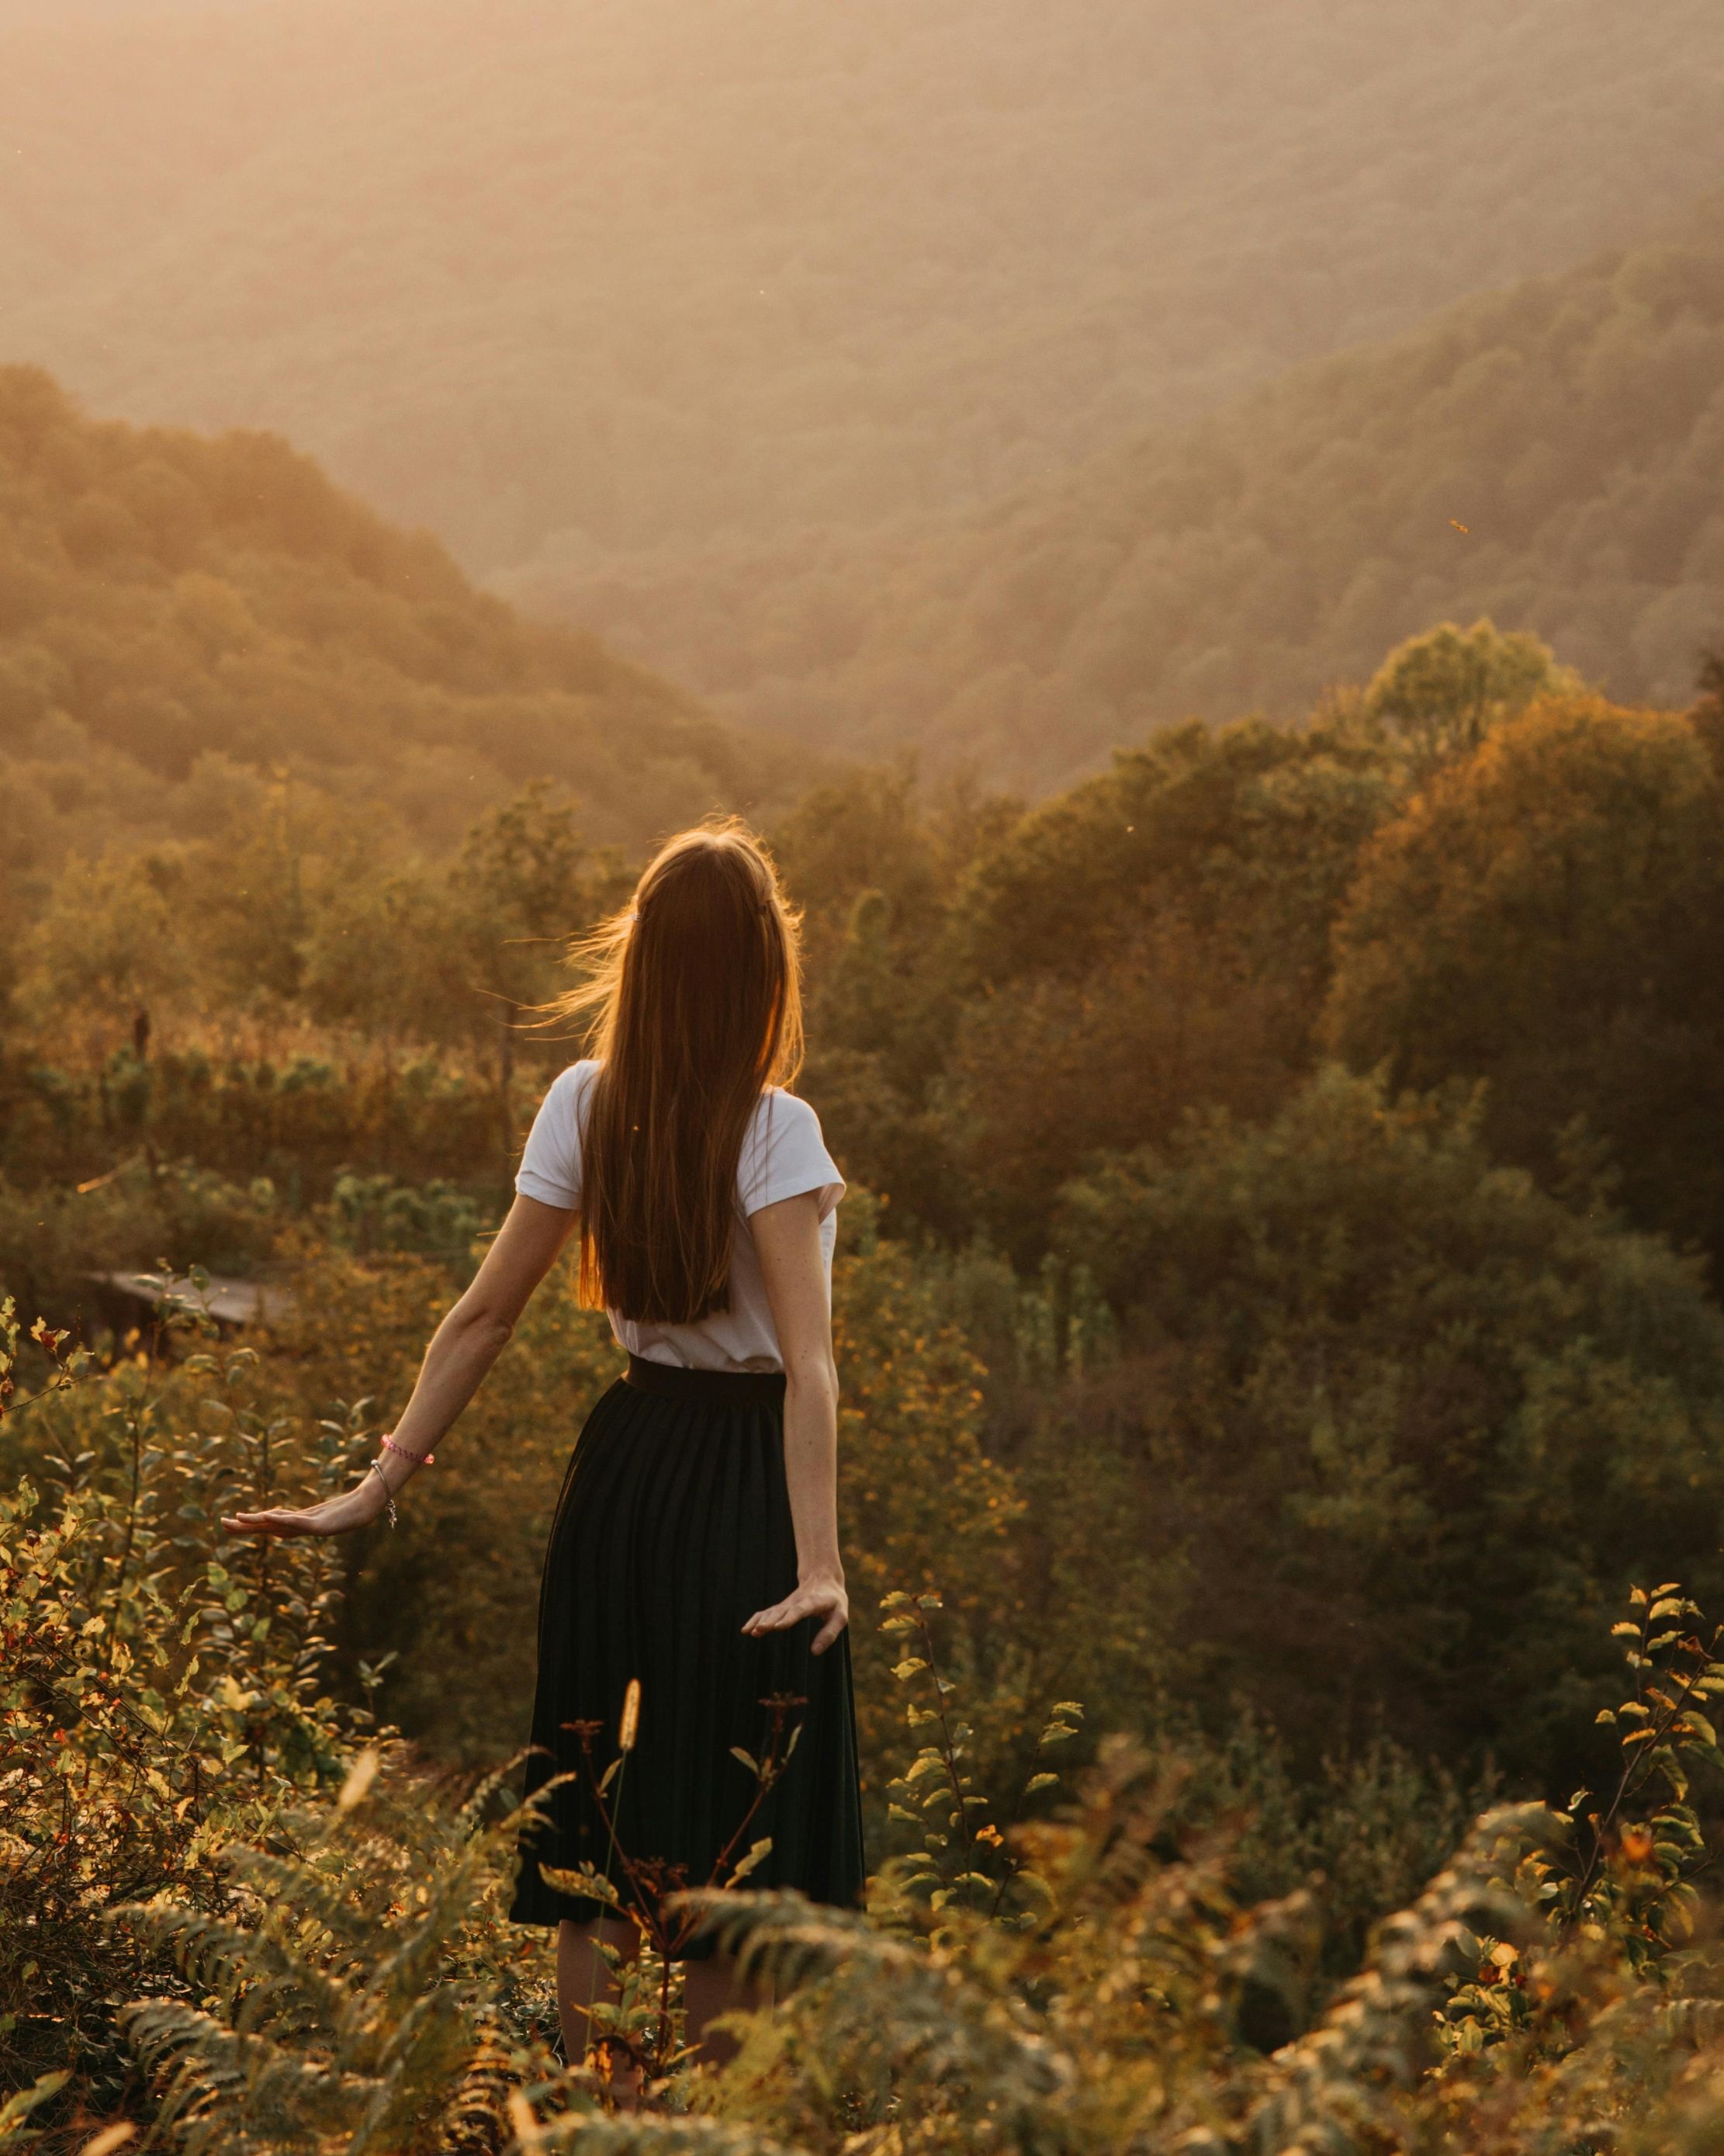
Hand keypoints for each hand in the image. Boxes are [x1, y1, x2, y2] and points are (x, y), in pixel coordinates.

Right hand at [223, 1470, 391, 1539]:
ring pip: (276, 1525)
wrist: (366, 1509)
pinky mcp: (320, 1525)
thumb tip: (292, 1515)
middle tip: (222, 1524)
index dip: (249, 1523)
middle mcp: (299, 1527)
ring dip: (256, 1523)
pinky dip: (282, 1520)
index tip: (230, 1521)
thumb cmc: (347, 1509)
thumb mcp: (321, 1511)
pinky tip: (268, 1516)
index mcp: (297, 1523)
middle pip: (266, 1527)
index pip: (267, 1524)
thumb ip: (305, 1515)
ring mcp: (308, 1527)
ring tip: (237, 1519)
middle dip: (244, 1527)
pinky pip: (297, 1522)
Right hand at [743, 1575, 848, 1654]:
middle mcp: (797, 1602)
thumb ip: (829, 1633)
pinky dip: (756, 1619)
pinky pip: (766, 1612)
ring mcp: (787, 1604)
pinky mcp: (782, 1607)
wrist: (823, 1579)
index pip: (800, 1610)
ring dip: (761, 1620)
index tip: (778, 1626)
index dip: (789, 1618)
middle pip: (782, 1610)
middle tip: (759, 1629)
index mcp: (813, 1602)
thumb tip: (814, 1652)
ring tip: (750, 1632)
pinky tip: (746, 1629)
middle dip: (770, 1620)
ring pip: (772, 1611)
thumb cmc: (834, 1601)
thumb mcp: (841, 1616)